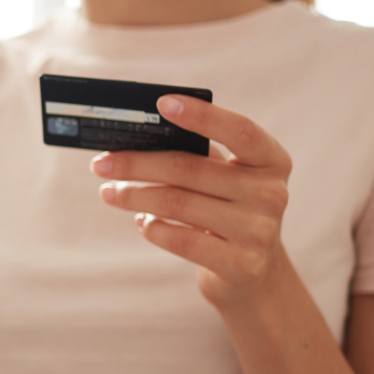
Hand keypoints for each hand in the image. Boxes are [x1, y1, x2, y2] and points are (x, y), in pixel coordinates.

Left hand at [93, 95, 292, 309]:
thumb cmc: (226, 211)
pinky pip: (180, 239)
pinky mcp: (241, 263)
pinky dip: (152, 227)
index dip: (202, 115)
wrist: (252, 271)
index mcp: (272, 160)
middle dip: (136, 164)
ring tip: (109, 193)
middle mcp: (272, 193)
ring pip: (178, 203)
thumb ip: (196, 158)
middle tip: (101, 164)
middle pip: (189, 169)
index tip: (162, 102)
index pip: (239, 130)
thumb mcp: (224, 180)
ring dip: (133, 196)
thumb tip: (134, 142)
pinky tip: (142, 222)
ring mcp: (259, 230)